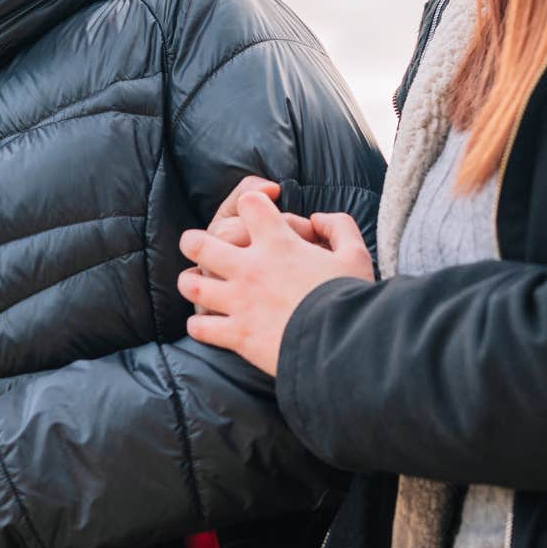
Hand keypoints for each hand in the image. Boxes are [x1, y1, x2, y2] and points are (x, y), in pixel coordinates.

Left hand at [178, 191, 373, 375]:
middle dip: (193, 241)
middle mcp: (251, 268)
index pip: (249, 204)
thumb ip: (339, 227)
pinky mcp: (237, 334)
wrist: (341, 344)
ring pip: (194, 284)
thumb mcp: (356, 254)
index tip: (255, 210)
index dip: (251, 202)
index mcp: (279, 244)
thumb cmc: (350, 297)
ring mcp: (239, 301)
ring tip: (193, 283)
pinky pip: (201, 327)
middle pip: (203, 243)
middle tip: (193, 243)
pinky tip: (204, 324)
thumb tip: (319, 218)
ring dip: (190, 282)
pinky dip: (199, 325)